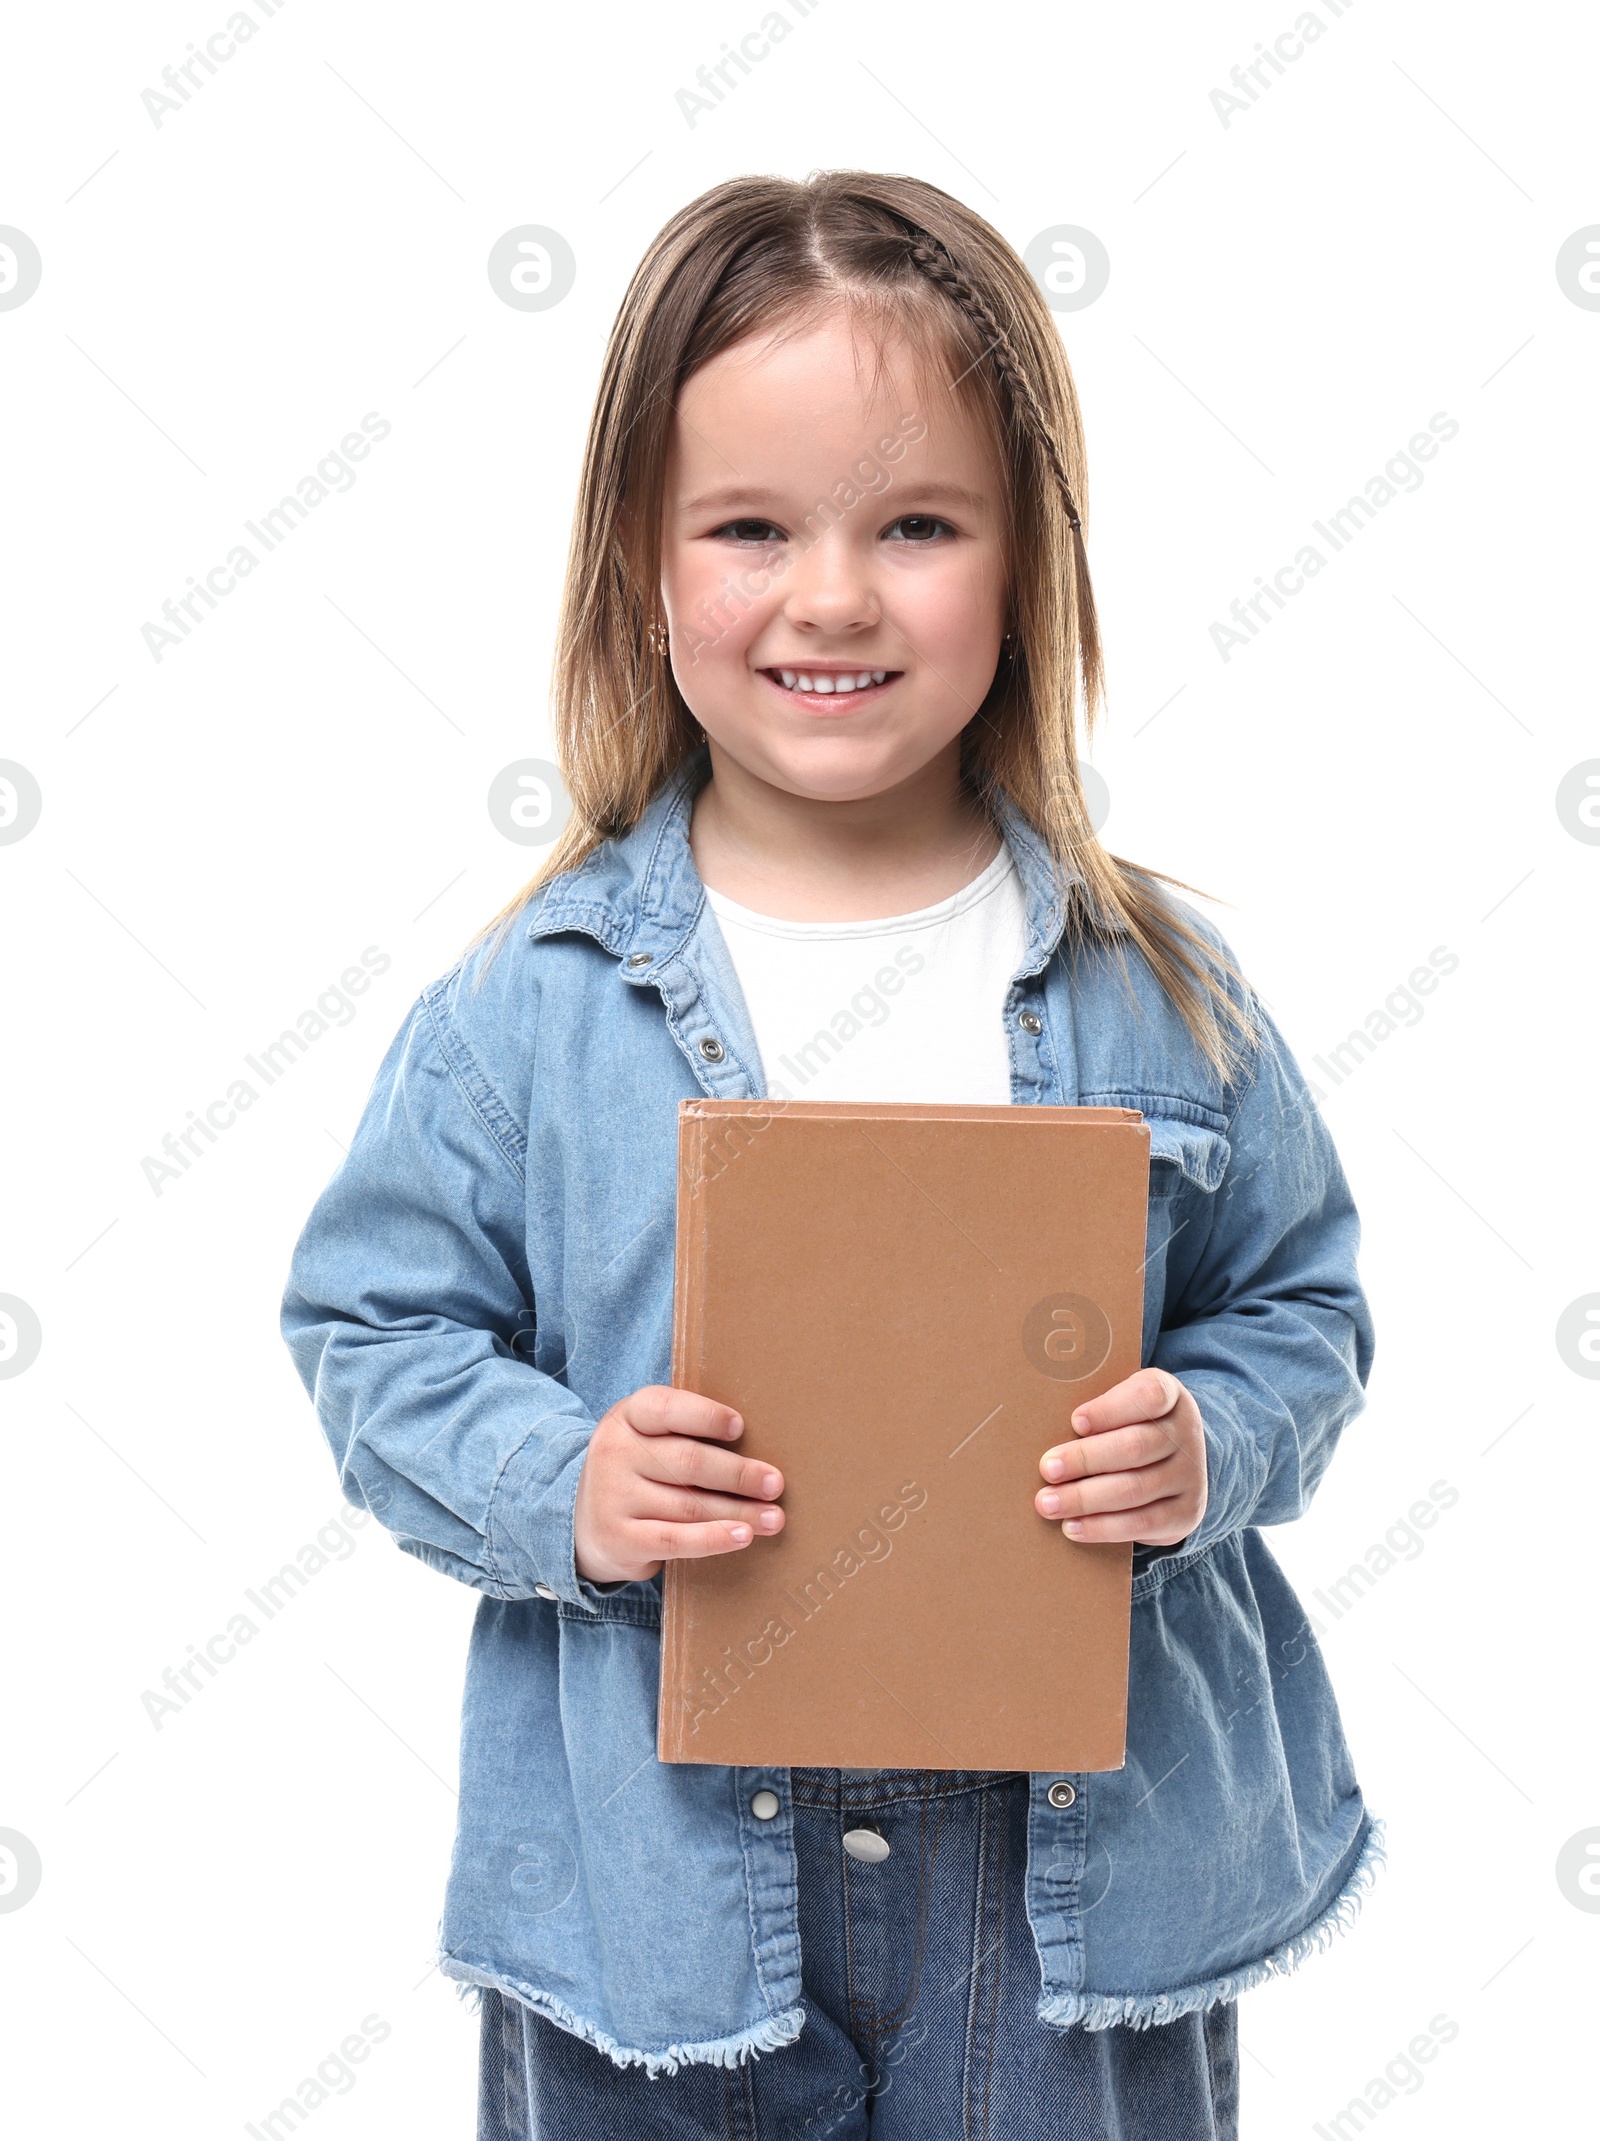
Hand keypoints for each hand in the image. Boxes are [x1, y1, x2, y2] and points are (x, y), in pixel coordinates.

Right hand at [573, 1385, 785, 1584]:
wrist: (582, 1522)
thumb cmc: (637, 1471)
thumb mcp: (647, 1438)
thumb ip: (686, 1433)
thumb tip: (758, 1447)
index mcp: (627, 1417)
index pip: (667, 1408)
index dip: (706, 1417)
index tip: (740, 1427)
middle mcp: (615, 1452)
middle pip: (689, 1461)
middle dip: (739, 1474)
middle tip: (775, 1484)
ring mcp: (613, 1497)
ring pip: (689, 1505)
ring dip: (739, 1512)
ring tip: (773, 1517)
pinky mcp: (619, 1538)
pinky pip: (675, 1539)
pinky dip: (714, 1538)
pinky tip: (743, 1536)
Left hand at [1034, 1368, 1206, 1546]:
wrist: (1177, 1462)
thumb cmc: (1130, 1425)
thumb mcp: (1123, 1403)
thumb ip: (1095, 1408)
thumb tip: (1041, 1423)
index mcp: (1170, 1396)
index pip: (1149, 1395)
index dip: (1110, 1410)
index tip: (1075, 1422)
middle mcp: (1186, 1433)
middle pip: (1135, 1446)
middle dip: (1085, 1459)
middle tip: (1048, 1469)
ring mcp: (1190, 1475)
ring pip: (1135, 1489)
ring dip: (1085, 1499)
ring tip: (1048, 1503)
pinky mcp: (1185, 1513)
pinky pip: (1142, 1523)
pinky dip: (1102, 1527)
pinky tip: (1072, 1527)